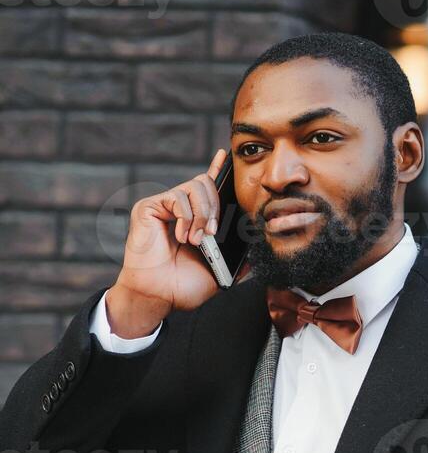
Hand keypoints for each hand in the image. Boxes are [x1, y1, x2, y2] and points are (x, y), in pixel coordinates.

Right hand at [105, 148, 228, 337]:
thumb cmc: (181, 288)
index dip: (216, 171)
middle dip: (216, 207)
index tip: (226, 156)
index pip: (207, 189)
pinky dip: (186, 217)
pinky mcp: (149, 206)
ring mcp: (163, 206)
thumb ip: (235, 264)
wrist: (159, 296)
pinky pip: (178, 196)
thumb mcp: (217, 275)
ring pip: (195, 186)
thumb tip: (253, 259)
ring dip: (203, 214)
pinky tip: (182, 237)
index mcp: (194, 221)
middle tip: (213, 233)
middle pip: (205, 183)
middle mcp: (178, 209)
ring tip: (197, 240)